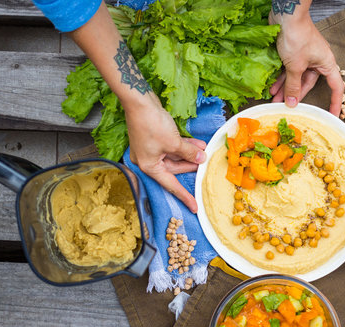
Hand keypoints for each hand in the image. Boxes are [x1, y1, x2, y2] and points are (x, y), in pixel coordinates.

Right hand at [125, 93, 205, 212]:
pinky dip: (184, 146)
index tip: (195, 207)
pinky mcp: (155, 139)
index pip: (171, 185)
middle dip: (190, 165)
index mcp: (149, 166)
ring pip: (175, 156)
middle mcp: (148, 160)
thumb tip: (201, 159)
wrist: (139, 101)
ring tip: (204, 151)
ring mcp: (151, 149)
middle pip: (174, 169)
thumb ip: (189, 153)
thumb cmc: (151, 123)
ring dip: (189, 154)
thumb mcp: (173, 142)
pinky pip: (172, 147)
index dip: (184, 196)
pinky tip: (197, 144)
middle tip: (205, 164)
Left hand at [269, 13, 344, 115]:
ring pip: (296, 77)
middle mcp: (318, 60)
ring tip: (274, 99)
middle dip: (295, 95)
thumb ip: (293, 85)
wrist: (286, 15)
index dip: (334, 103)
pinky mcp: (294, 52)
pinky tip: (272, 87)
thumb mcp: (295, 66)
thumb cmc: (297, 36)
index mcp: (326, 63)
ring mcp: (305, 56)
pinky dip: (282, 78)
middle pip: (308, 84)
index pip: (335, 87)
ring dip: (285, 88)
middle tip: (285, 106)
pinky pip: (289, 70)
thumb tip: (292, 102)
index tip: (333, 116)